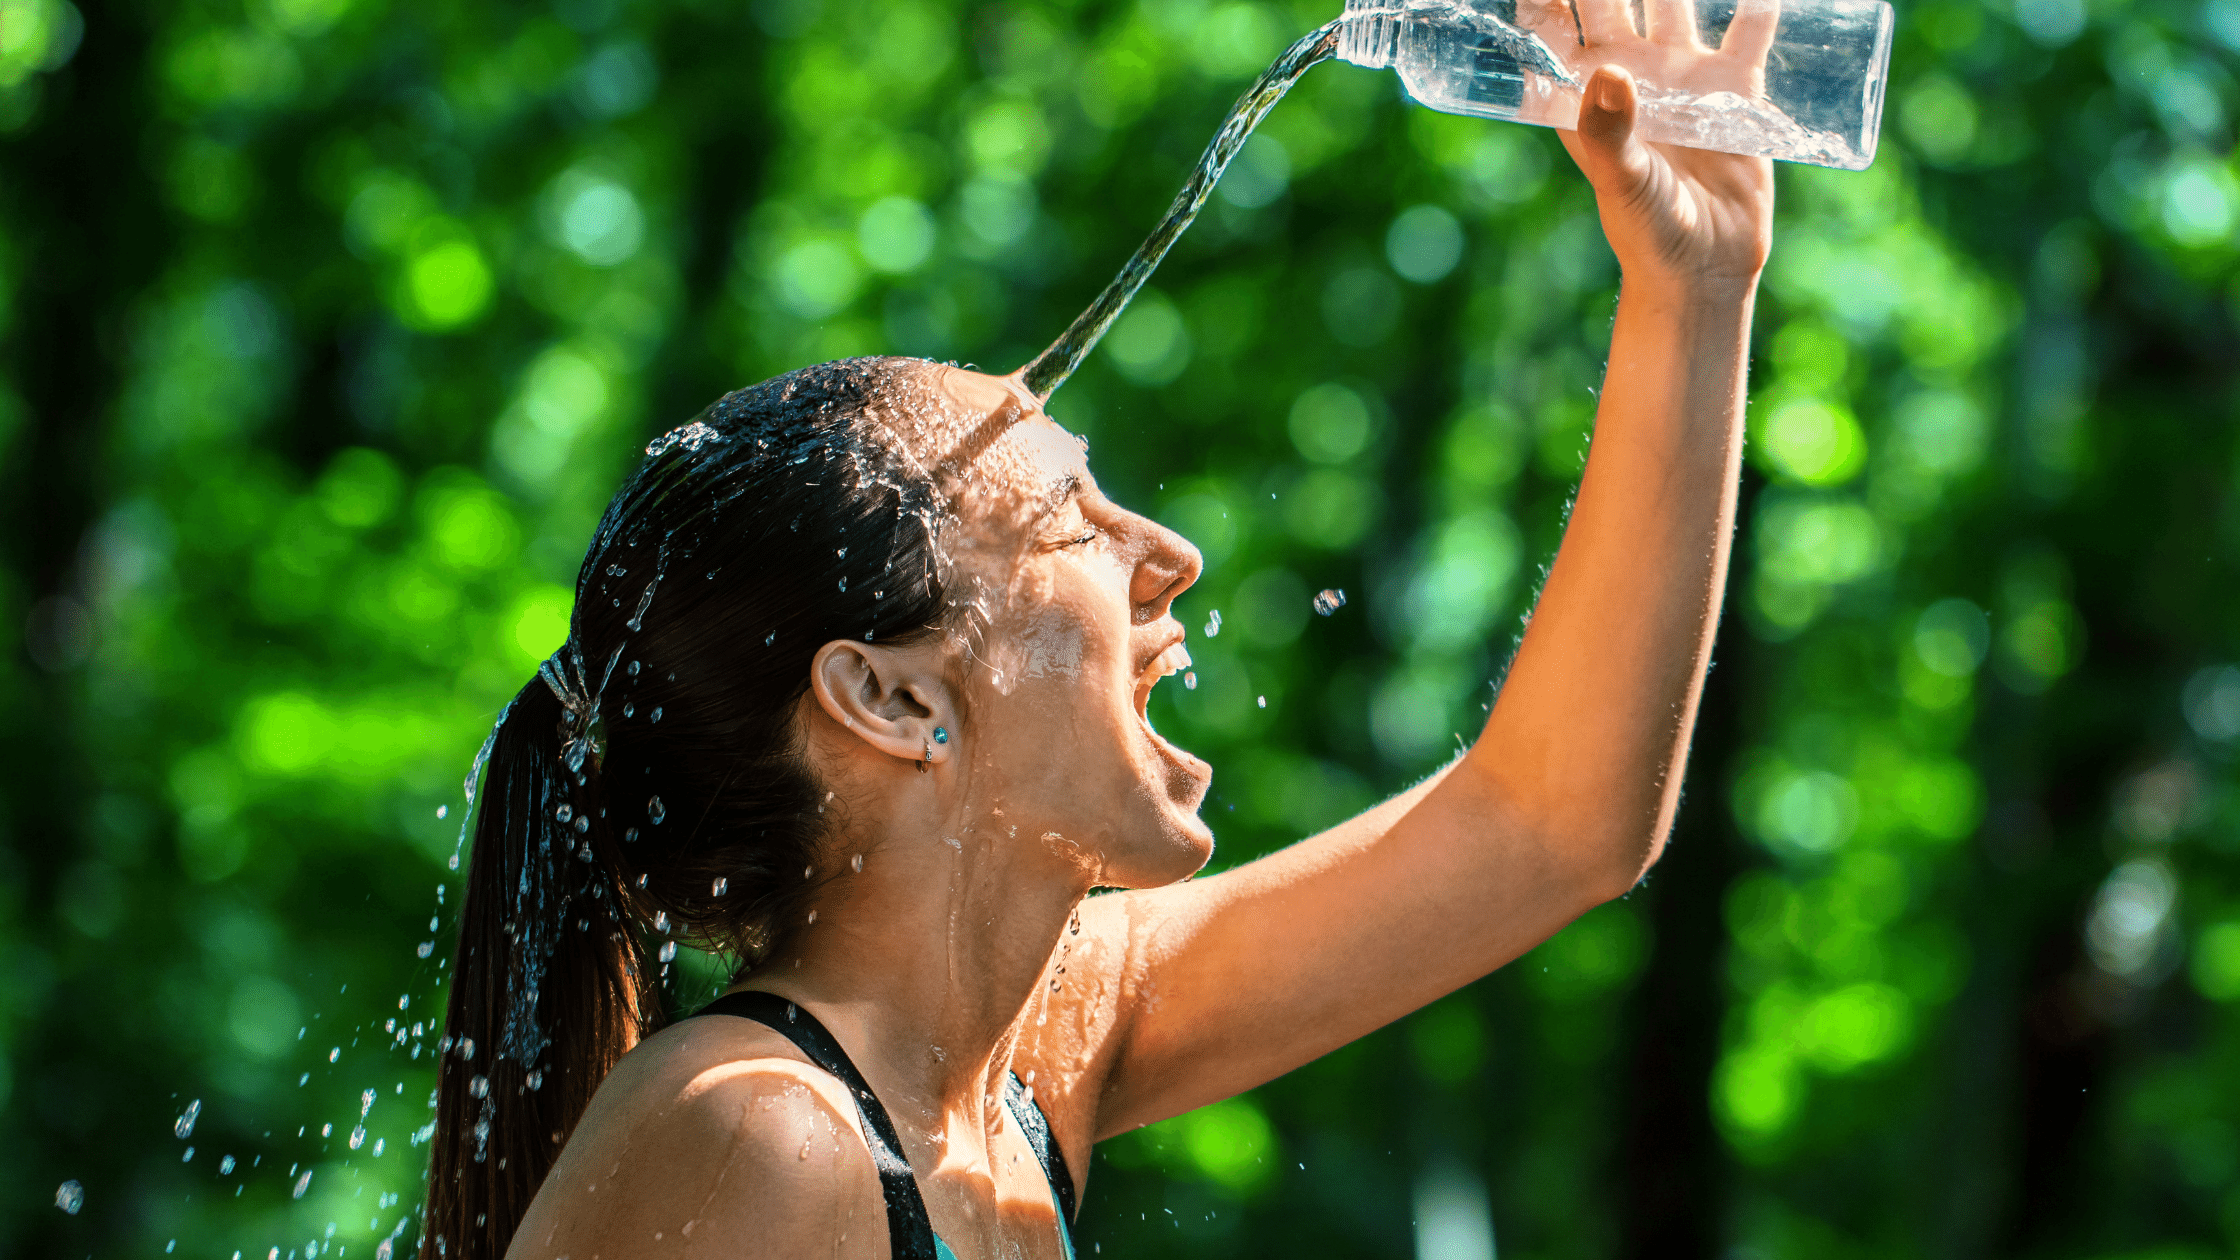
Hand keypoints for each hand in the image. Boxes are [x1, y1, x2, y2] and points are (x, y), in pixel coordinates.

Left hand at [1511, 0, 1776, 288]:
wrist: (1706, 265)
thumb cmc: (1647, 229)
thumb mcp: (1621, 180)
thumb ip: (1608, 132)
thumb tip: (1608, 73)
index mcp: (1584, 91)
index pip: (1552, 24)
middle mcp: (1629, 72)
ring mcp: (1682, 75)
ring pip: (1676, 0)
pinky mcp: (1736, 87)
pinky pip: (1749, 30)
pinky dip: (1759, 2)